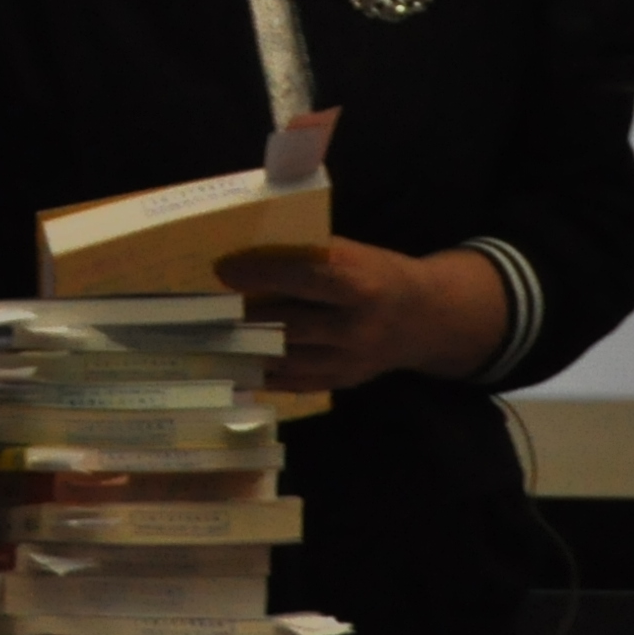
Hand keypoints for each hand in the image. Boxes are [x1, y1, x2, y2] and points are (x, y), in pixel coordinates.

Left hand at [215, 238, 510, 393]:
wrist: (426, 318)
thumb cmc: (378, 274)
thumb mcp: (355, 254)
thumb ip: (312, 257)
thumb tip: (252, 252)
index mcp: (359, 280)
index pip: (304, 276)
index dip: (262, 274)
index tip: (223, 271)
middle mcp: (357, 323)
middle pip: (292, 322)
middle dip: (247, 317)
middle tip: (206, 310)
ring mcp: (352, 357)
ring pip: (290, 356)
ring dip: (250, 349)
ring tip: (213, 339)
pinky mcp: (346, 380)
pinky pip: (299, 382)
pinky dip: (266, 376)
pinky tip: (237, 368)